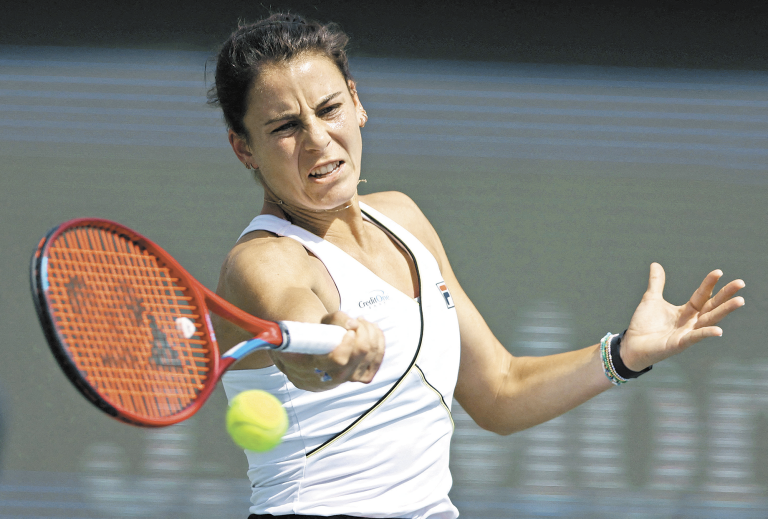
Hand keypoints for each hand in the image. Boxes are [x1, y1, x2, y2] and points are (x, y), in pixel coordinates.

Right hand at [270, 312, 384, 391]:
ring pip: (371, 355)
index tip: (349, 329)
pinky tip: (372, 331)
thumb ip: (332, 321)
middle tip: (357, 319)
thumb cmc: (308, 333)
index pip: (338, 360)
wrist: (306, 354)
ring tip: (362, 322)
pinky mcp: (359, 378)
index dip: (348, 343)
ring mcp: (345, 380)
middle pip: (359, 355)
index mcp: (309, 366)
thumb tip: (352, 324)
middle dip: (363, 331)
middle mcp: (329, 378)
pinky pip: (377, 361)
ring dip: (371, 333)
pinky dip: (378, 342)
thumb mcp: (311, 323)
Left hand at [620, 263, 744, 370]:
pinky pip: (695, 337)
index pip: (702, 295)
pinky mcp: (680, 343)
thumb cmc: (644, 324)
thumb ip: (657, 282)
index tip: (719, 272)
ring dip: (724, 311)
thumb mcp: (651, 299)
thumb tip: (655, 264)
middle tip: (740, 283)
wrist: (632, 344)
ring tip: (739, 301)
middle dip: (726, 295)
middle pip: (712, 306)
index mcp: (686, 311)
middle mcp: (691, 321)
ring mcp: (688, 333)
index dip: (709, 284)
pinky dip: (706, 333)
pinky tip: (718, 330)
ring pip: (709, 320)